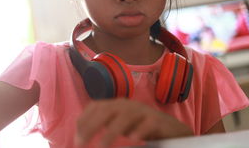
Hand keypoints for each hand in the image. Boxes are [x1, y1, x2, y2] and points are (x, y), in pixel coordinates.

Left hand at [75, 98, 192, 146]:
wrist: (172, 130)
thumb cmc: (142, 129)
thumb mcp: (121, 127)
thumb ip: (106, 127)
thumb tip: (82, 136)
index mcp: (116, 105)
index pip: (95, 106)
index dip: (83, 120)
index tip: (76, 137)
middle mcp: (127, 105)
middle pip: (106, 110)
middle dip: (91, 126)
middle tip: (80, 143)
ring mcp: (142, 111)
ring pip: (124, 117)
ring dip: (111, 133)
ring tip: (101, 147)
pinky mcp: (157, 120)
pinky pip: (147, 124)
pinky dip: (138, 132)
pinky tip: (132, 140)